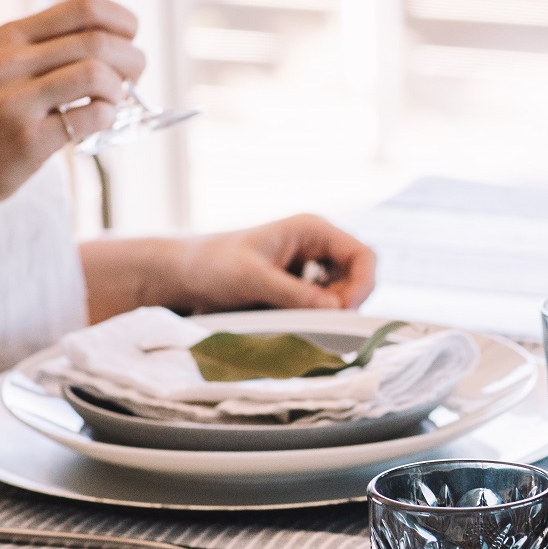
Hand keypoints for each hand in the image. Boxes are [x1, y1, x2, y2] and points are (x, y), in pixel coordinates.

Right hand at [0, 0, 143, 225]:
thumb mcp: (7, 71)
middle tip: (132, 81)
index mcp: (10, 37)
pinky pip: (91, 116)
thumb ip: (53, 51)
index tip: (130, 41)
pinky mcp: (27, 139)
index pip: (85, 7)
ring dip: (119, 92)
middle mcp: (10, 61)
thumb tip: (121, 43)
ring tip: (110, 105)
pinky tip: (95, 125)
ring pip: (97, 74)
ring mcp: (15, 100)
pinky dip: (107, 119)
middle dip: (133, 60)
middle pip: (99, 41)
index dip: (123, 22)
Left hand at [161, 215, 377, 313]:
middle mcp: (318, 244)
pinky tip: (294, 318)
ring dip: (332, 310)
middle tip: (320, 320)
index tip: (342, 311)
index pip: (363, 255)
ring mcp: (312, 264)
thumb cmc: (212, 265)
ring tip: (299, 317)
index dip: (362, 284)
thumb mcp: (253, 279)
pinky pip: (326, 302)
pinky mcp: (302, 284)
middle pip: (359, 276)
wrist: (184, 274)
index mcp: (312, 229)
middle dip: (346, 300)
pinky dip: (319, 315)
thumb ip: (295, 294)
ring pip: (345, 292)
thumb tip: (336, 310)